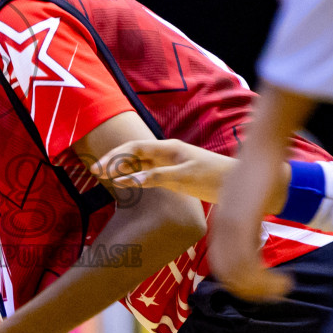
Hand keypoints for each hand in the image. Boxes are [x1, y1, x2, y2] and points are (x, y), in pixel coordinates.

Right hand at [90, 139, 234, 204]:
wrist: (237, 184)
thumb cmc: (213, 177)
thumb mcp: (183, 177)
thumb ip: (156, 177)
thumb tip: (129, 179)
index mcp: (168, 148)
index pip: (134, 148)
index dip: (115, 157)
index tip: (99, 168)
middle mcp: (166, 153)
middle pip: (134, 153)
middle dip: (113, 161)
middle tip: (95, 172)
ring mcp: (170, 163)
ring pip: (140, 163)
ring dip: (122, 168)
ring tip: (104, 177)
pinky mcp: (175, 175)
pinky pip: (149, 173)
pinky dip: (135, 177)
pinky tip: (126, 183)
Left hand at [208, 148, 292, 302]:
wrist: (262, 149)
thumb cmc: (260, 175)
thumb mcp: (248, 203)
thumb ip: (246, 223)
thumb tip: (254, 241)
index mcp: (220, 225)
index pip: (221, 266)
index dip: (239, 283)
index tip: (260, 288)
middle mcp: (221, 228)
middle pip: (227, 274)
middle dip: (251, 290)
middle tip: (274, 293)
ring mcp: (230, 225)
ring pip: (239, 273)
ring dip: (263, 287)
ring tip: (283, 288)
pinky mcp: (243, 221)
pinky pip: (249, 262)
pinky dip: (266, 278)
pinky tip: (285, 278)